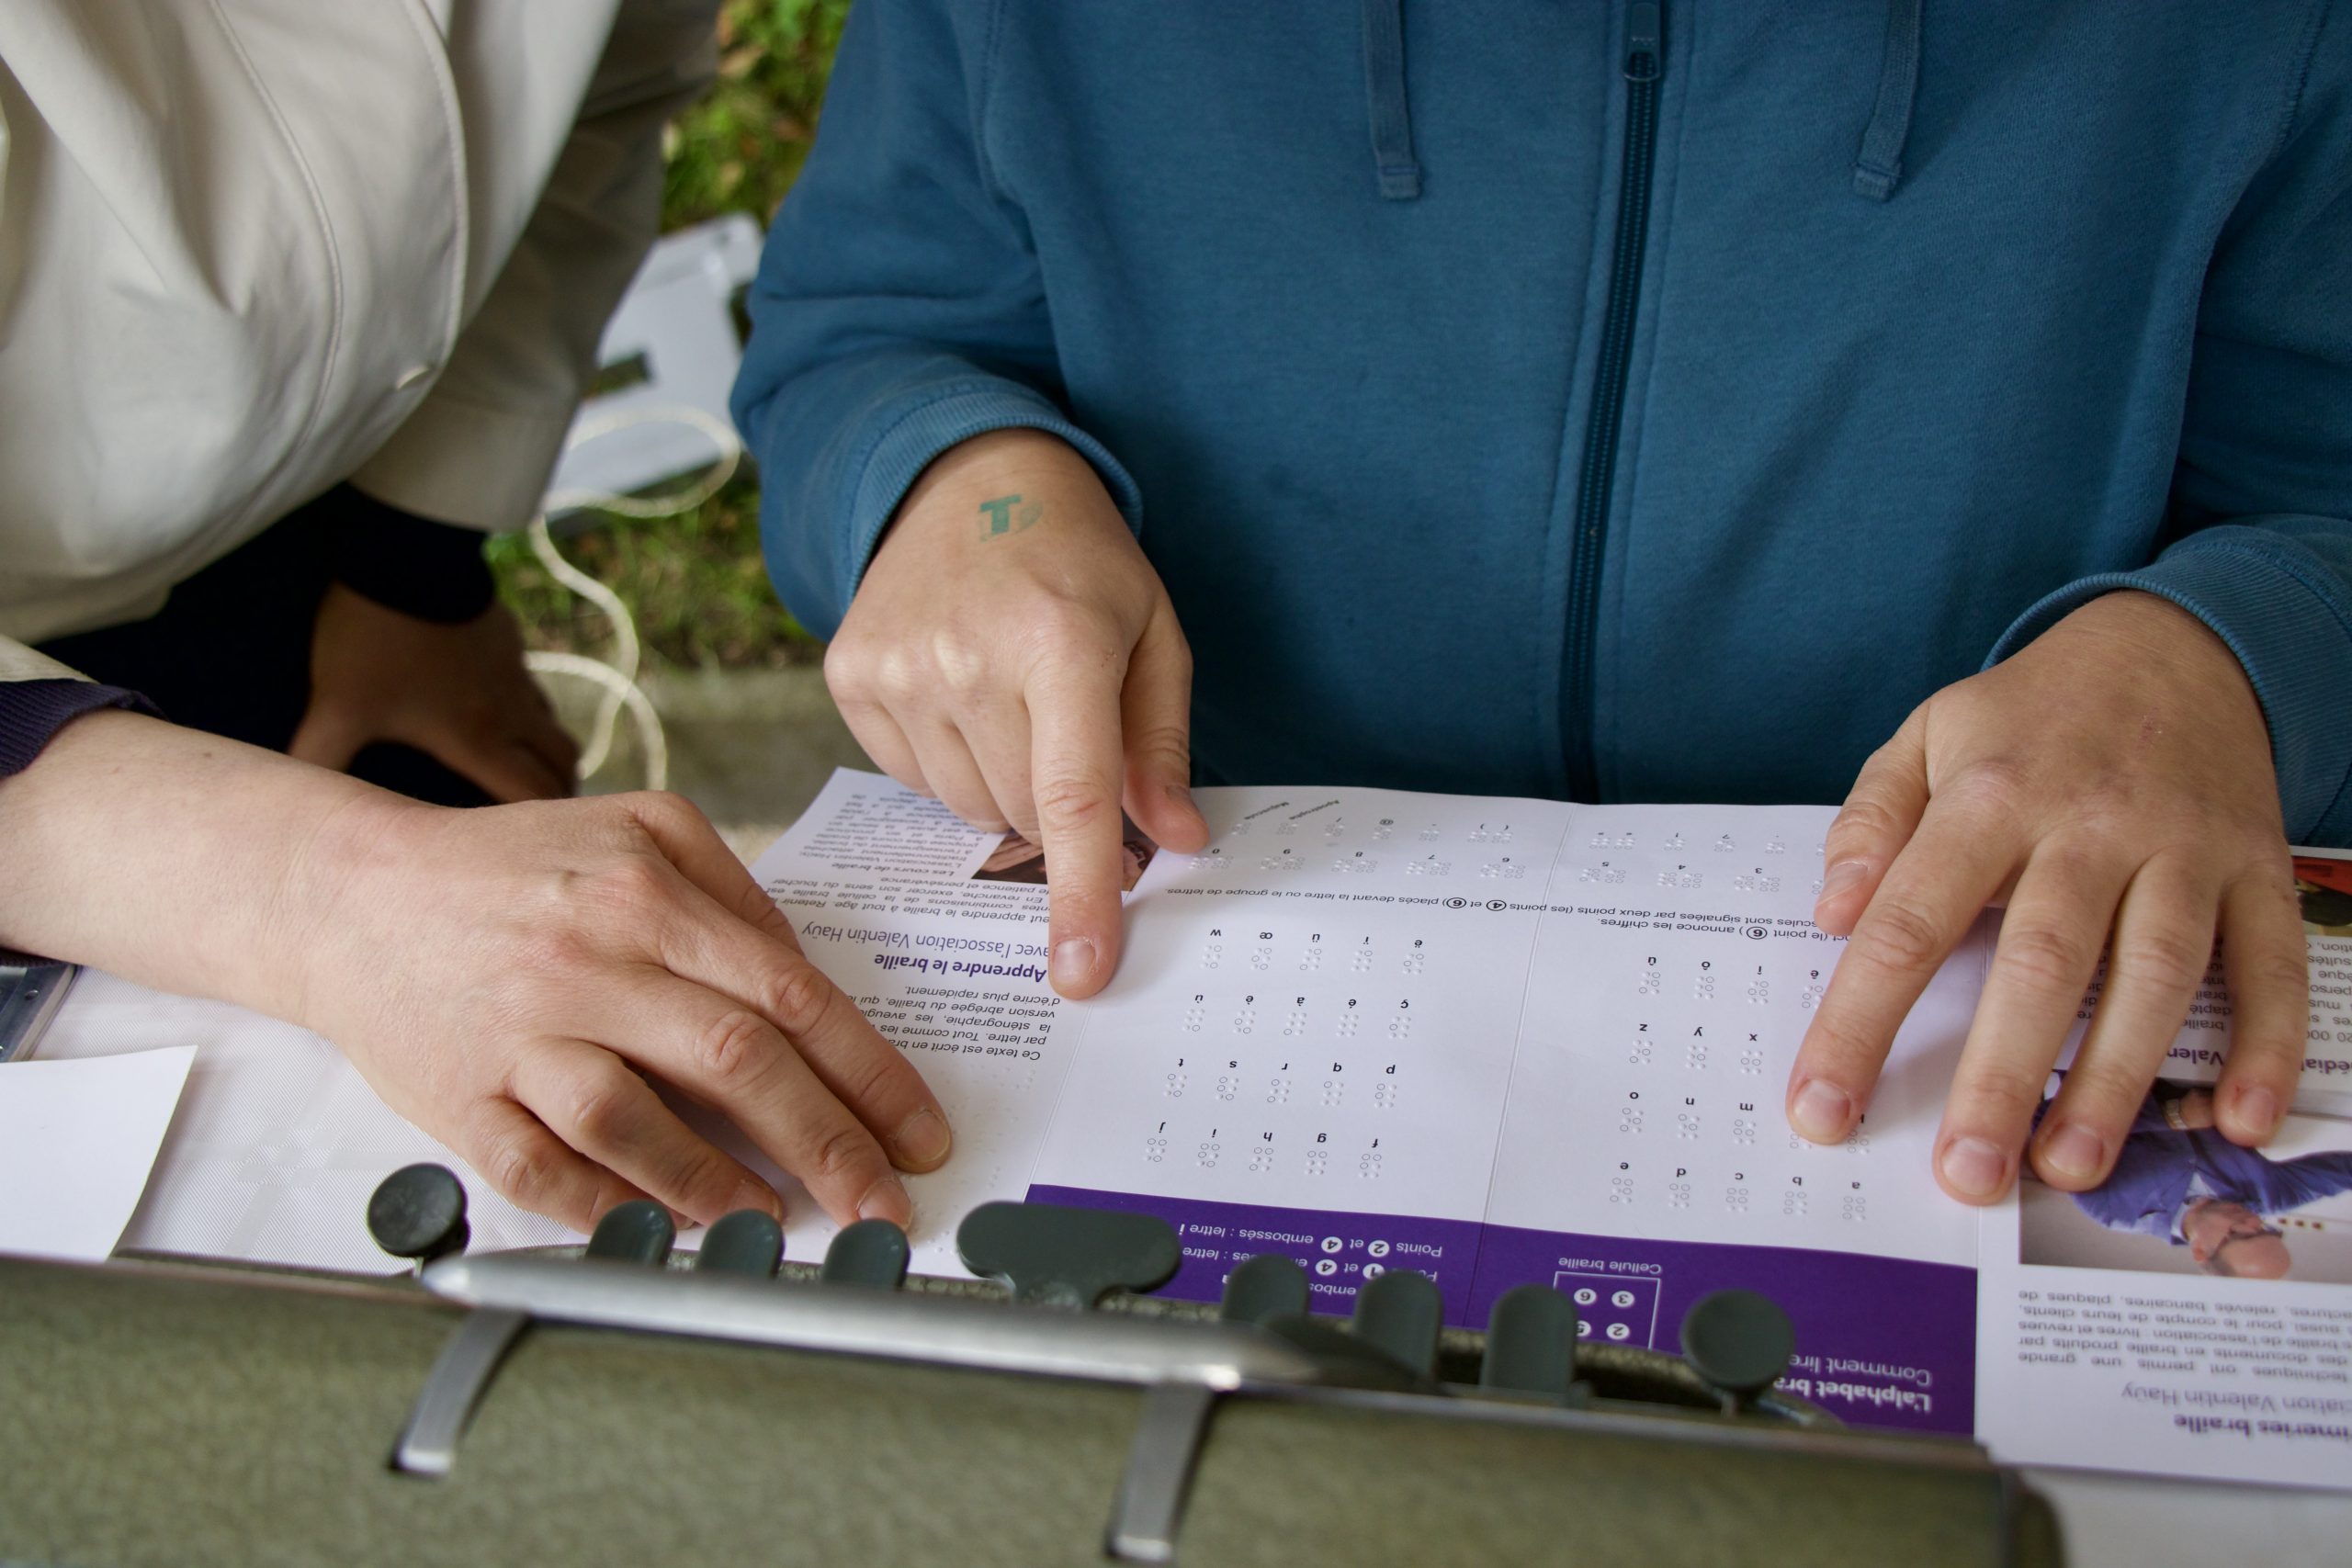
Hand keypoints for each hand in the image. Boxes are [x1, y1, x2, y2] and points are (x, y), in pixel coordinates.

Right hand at [288, 788, 950, 1229]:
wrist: (353, 896)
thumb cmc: (516, 870)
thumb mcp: (640, 831)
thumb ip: (734, 896)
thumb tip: (814, 986)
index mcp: (646, 891)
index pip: (787, 993)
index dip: (867, 1073)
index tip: (918, 1133)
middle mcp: (587, 960)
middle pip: (733, 1060)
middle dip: (827, 1143)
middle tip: (882, 1205)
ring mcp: (518, 1032)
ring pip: (635, 1121)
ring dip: (720, 1185)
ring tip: (780, 1221)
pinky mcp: (458, 1096)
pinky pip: (541, 1169)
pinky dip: (610, 1207)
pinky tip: (669, 1226)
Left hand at [291, 582, 579, 801]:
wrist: (403, 556)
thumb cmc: (373, 638)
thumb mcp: (335, 706)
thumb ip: (317, 757)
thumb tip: (287, 806)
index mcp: (477, 739)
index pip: (534, 797)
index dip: (542, 828)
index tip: (536, 848)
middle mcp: (511, 712)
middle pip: (562, 764)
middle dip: (559, 795)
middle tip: (544, 823)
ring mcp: (516, 675)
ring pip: (555, 728)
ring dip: (548, 756)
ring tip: (529, 776)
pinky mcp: (511, 644)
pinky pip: (534, 690)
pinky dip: (530, 715)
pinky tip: (502, 715)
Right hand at [825, 429, 1209, 996]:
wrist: (965, 475)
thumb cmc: (1077, 559)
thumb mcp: (1152, 632)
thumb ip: (1161, 745)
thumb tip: (1171, 843)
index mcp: (1062, 642)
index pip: (1072, 799)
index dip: (1084, 894)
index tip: (1083, 974)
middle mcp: (967, 658)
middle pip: (1022, 815)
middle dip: (1057, 800)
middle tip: (1064, 723)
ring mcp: (896, 669)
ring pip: (966, 809)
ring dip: (1000, 782)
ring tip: (1008, 696)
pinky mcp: (848, 677)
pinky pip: (912, 782)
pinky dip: (948, 760)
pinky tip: (958, 691)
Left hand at [1788, 591, 2306, 1203]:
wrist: (2176, 646)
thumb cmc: (2033, 717)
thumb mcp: (1929, 735)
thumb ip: (1872, 821)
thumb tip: (1832, 913)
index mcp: (1990, 796)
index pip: (1909, 921)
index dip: (1861, 1020)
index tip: (1822, 1107)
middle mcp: (2090, 825)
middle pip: (2040, 962)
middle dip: (2001, 1077)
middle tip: (1966, 1174)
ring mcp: (2183, 849)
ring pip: (2154, 973)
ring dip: (2117, 1079)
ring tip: (2072, 1168)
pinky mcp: (2257, 869)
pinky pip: (2270, 962)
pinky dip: (2265, 1043)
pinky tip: (2238, 1120)